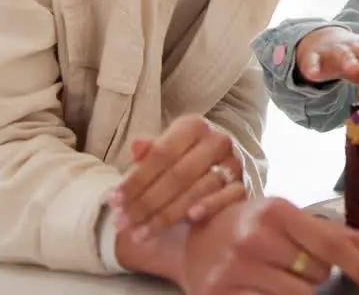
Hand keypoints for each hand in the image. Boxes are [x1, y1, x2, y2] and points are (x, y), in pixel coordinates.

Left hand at [111, 116, 245, 239]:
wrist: (221, 162)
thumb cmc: (185, 156)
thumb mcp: (167, 147)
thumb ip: (150, 150)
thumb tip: (136, 146)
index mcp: (194, 126)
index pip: (162, 153)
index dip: (137, 178)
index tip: (114, 200)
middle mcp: (216, 140)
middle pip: (178, 175)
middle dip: (146, 202)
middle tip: (122, 223)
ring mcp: (233, 162)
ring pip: (198, 189)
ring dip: (167, 214)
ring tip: (141, 232)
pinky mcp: (244, 183)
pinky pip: (229, 196)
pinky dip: (210, 206)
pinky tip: (190, 219)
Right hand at [177, 197, 358, 294]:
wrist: (187, 242)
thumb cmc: (243, 225)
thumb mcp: (282, 217)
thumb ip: (328, 231)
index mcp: (275, 212)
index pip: (332, 246)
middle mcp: (254, 238)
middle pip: (317, 275)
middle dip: (314, 273)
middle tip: (289, 260)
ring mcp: (235, 269)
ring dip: (295, 290)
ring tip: (275, 273)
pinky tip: (260, 287)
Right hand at [295, 27, 358, 113]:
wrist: (322, 41)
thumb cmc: (353, 61)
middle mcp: (354, 48)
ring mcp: (333, 51)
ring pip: (342, 54)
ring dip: (348, 60)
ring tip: (353, 69)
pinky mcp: (314, 57)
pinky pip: (312, 61)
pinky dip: (313, 66)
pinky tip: (313, 74)